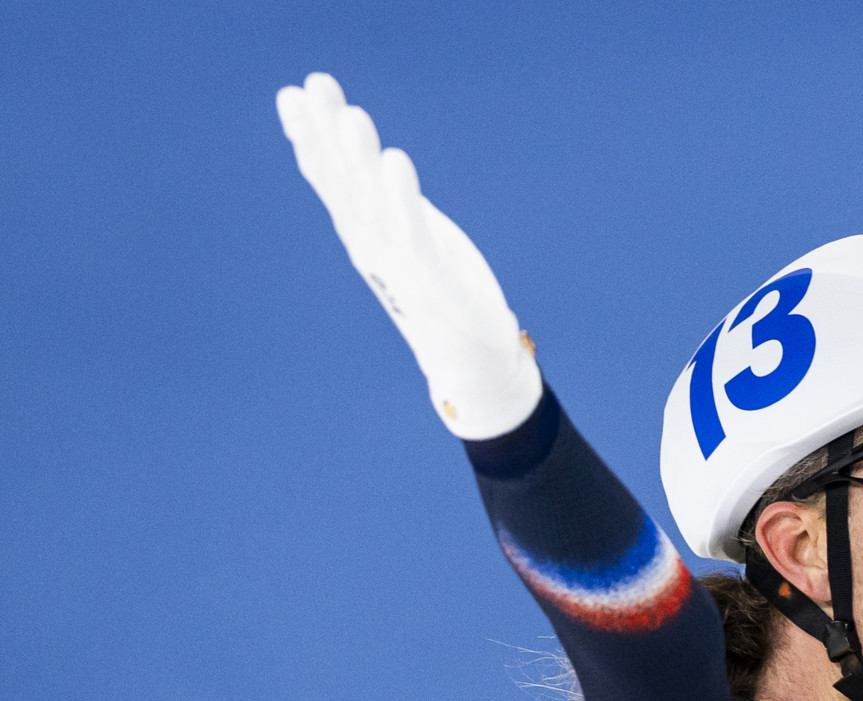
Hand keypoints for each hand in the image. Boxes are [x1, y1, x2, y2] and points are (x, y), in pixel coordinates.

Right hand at [276, 72, 541, 439]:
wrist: (467, 353)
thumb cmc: (435, 286)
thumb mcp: (402, 235)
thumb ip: (381, 200)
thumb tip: (364, 165)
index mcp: (363, 230)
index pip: (331, 177)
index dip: (311, 136)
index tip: (293, 94)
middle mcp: (373, 241)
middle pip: (347, 179)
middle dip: (328, 133)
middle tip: (313, 84)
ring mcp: (400, 257)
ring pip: (375, 199)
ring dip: (361, 158)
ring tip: (351, 116)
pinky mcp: (434, 272)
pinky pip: (414, 229)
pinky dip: (402, 197)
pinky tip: (395, 162)